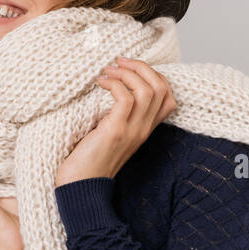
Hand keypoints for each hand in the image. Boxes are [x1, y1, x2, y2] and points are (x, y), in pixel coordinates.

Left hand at [55, 57, 176, 186]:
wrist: (80, 187)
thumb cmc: (88, 160)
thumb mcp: (110, 133)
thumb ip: (118, 116)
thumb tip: (111, 89)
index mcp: (144, 129)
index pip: (168, 96)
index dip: (153, 75)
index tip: (130, 67)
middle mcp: (143, 129)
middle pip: (161, 87)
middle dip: (141, 66)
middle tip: (118, 61)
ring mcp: (131, 131)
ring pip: (147, 90)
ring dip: (127, 73)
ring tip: (108, 70)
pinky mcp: (115, 131)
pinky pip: (125, 98)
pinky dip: (114, 84)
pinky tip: (100, 83)